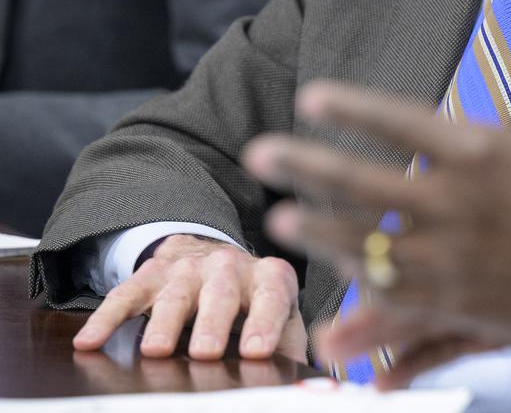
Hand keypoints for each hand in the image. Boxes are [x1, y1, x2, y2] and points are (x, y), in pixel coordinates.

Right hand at [73, 234, 306, 361]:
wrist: (209, 253)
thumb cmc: (250, 298)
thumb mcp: (277, 310)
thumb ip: (289, 338)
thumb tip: (300, 377)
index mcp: (267, 277)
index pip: (271, 297)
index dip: (265, 323)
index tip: (258, 351)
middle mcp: (228, 266)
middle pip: (221, 293)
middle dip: (212, 323)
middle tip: (205, 352)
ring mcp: (186, 269)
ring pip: (174, 295)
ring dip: (164, 323)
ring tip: (156, 350)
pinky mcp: (149, 275)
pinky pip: (124, 295)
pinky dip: (106, 319)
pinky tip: (89, 342)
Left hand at [244, 4, 510, 381]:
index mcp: (488, 152)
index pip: (401, 123)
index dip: (351, 110)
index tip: (312, 98)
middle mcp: (458, 205)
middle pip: (363, 183)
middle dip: (308, 166)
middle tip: (263, 154)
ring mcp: (456, 260)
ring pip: (368, 246)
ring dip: (320, 231)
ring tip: (280, 219)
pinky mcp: (465, 308)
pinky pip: (398, 302)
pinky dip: (364, 298)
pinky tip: (337, 292)